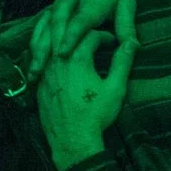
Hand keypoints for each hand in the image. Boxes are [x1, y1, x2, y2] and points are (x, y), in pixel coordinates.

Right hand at [29, 0, 136, 71]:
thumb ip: (126, 25)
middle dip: (47, 51)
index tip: (62, 54)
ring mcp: (61, 3)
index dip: (71, 37)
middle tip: (40, 74)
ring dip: (38, 49)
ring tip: (32, 71)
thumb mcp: (127, 1)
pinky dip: (36, 41)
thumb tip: (133, 48)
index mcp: (93, 5)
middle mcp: (73, 4)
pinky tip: (31, 59)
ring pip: (45, 27)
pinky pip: (43, 24)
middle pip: (57, 28)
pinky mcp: (54, 4)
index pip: (80, 23)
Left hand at [34, 28, 133, 167]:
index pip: (90, 35)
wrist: (72, 141)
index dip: (104, 35)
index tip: (112, 42)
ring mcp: (45, 73)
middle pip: (66, 34)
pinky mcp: (39, 85)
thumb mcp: (115, 88)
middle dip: (79, 30)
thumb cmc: (95, 115)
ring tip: (74, 42)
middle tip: (91, 35)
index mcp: (77, 59)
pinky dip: (50, 55)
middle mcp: (57, 62)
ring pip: (50, 45)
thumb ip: (122, 63)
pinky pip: (41, 62)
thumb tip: (131, 42)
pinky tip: (59, 61)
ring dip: (62, 40)